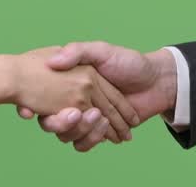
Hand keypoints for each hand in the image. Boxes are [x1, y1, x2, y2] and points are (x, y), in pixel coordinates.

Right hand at [16, 42, 177, 151]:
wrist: (157, 81)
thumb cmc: (129, 62)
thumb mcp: (102, 51)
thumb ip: (78, 52)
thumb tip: (53, 60)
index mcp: (71, 82)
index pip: (46, 98)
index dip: (39, 106)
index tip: (42, 110)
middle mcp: (75, 101)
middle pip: (54, 122)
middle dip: (63, 124)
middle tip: (78, 115)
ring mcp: (87, 117)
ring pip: (69, 135)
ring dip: (82, 131)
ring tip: (101, 120)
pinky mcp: (99, 131)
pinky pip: (85, 143)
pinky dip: (94, 139)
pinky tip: (108, 131)